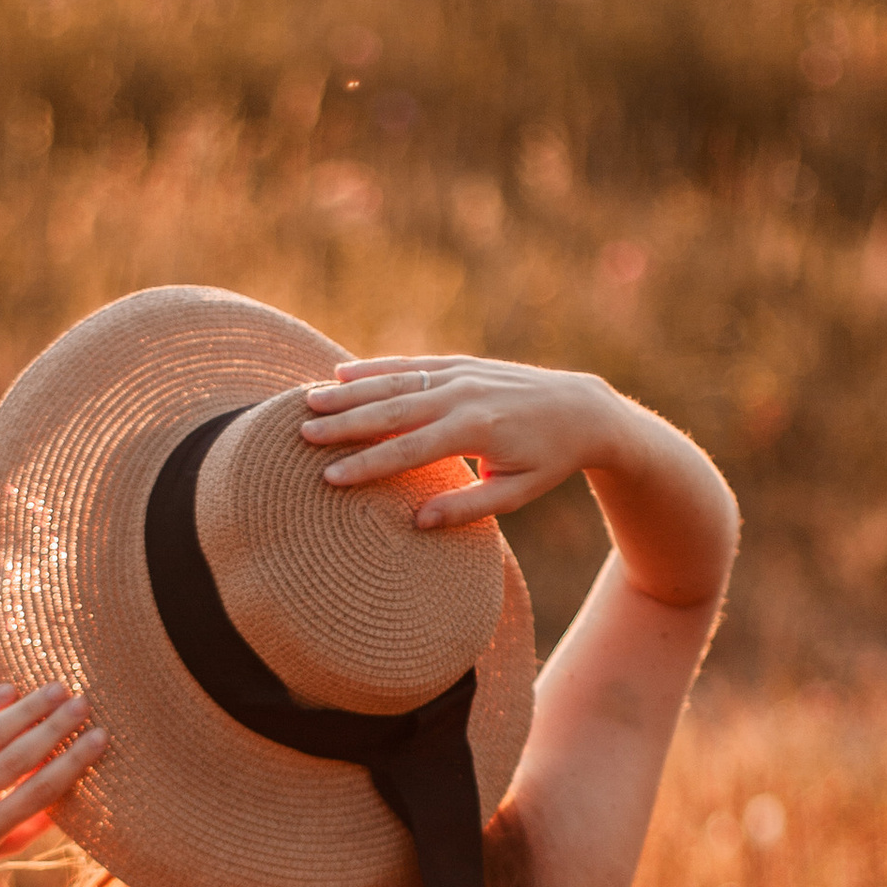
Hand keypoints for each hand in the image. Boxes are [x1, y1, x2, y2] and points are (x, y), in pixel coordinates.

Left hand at [0, 682, 104, 884]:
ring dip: (26, 710)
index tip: (100, 737)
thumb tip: (76, 788)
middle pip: (17, 759)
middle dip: (54, 728)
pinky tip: (8, 689)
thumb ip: (32, 827)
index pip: (39, 792)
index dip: (73, 762)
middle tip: (83, 702)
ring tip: (55, 689)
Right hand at [297, 354, 615, 528]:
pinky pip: (413, 364)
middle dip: (346, 423)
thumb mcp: (516, 493)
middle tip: (303, 434)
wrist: (582, 408)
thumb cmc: (548, 459)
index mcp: (478, 430)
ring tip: (308, 400)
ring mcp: (462, 374)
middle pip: (393, 410)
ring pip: (396, 381)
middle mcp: (465, 395)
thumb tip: (417, 523)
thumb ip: (467, 508)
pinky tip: (342, 372)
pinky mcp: (461, 363)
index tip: (331, 477)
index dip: (369, 464)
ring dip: (350, 391)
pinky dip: (376, 367)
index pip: (411, 450)